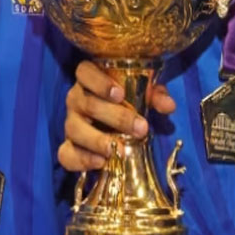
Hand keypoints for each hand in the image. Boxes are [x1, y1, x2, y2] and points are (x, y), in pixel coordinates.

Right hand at [57, 60, 176, 172]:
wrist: (114, 126)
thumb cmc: (127, 103)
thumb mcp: (142, 95)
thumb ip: (154, 96)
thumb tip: (168, 105)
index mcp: (90, 80)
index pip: (85, 72)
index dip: (99, 82)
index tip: (120, 94)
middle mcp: (76, 99)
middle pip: (87, 104)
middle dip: (115, 117)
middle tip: (141, 128)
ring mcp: (70, 123)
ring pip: (75, 129)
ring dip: (98, 140)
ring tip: (120, 149)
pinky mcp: (68, 147)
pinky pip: (66, 154)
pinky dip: (82, 160)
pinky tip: (101, 162)